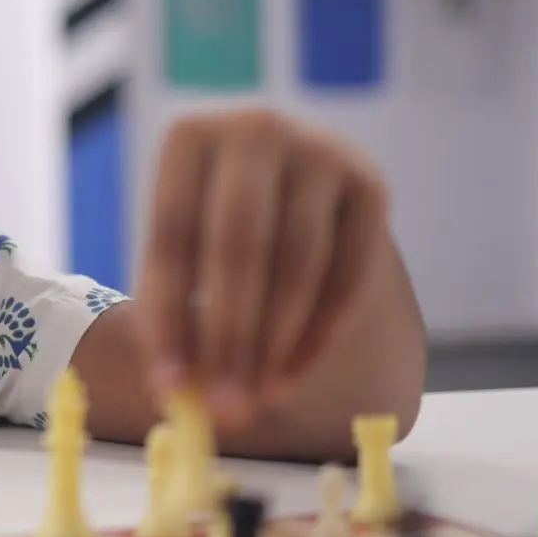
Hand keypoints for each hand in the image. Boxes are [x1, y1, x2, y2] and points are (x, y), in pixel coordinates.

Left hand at [138, 109, 390, 428]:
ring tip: (252, 400)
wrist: (291, 183)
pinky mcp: (370, 184)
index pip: (172, 236)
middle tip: (222, 407)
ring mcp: (320, 150)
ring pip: (297, 263)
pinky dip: (317, 333)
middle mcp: (255, 129)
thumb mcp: (179, 250)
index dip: (168, 317)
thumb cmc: (212, 225)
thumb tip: (173, 392)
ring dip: (274, 344)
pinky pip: (346, 273)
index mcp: (188, 135)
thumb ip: (170, 314)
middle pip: (239, 246)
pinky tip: (288, 376)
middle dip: (229, 337)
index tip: (167, 385)